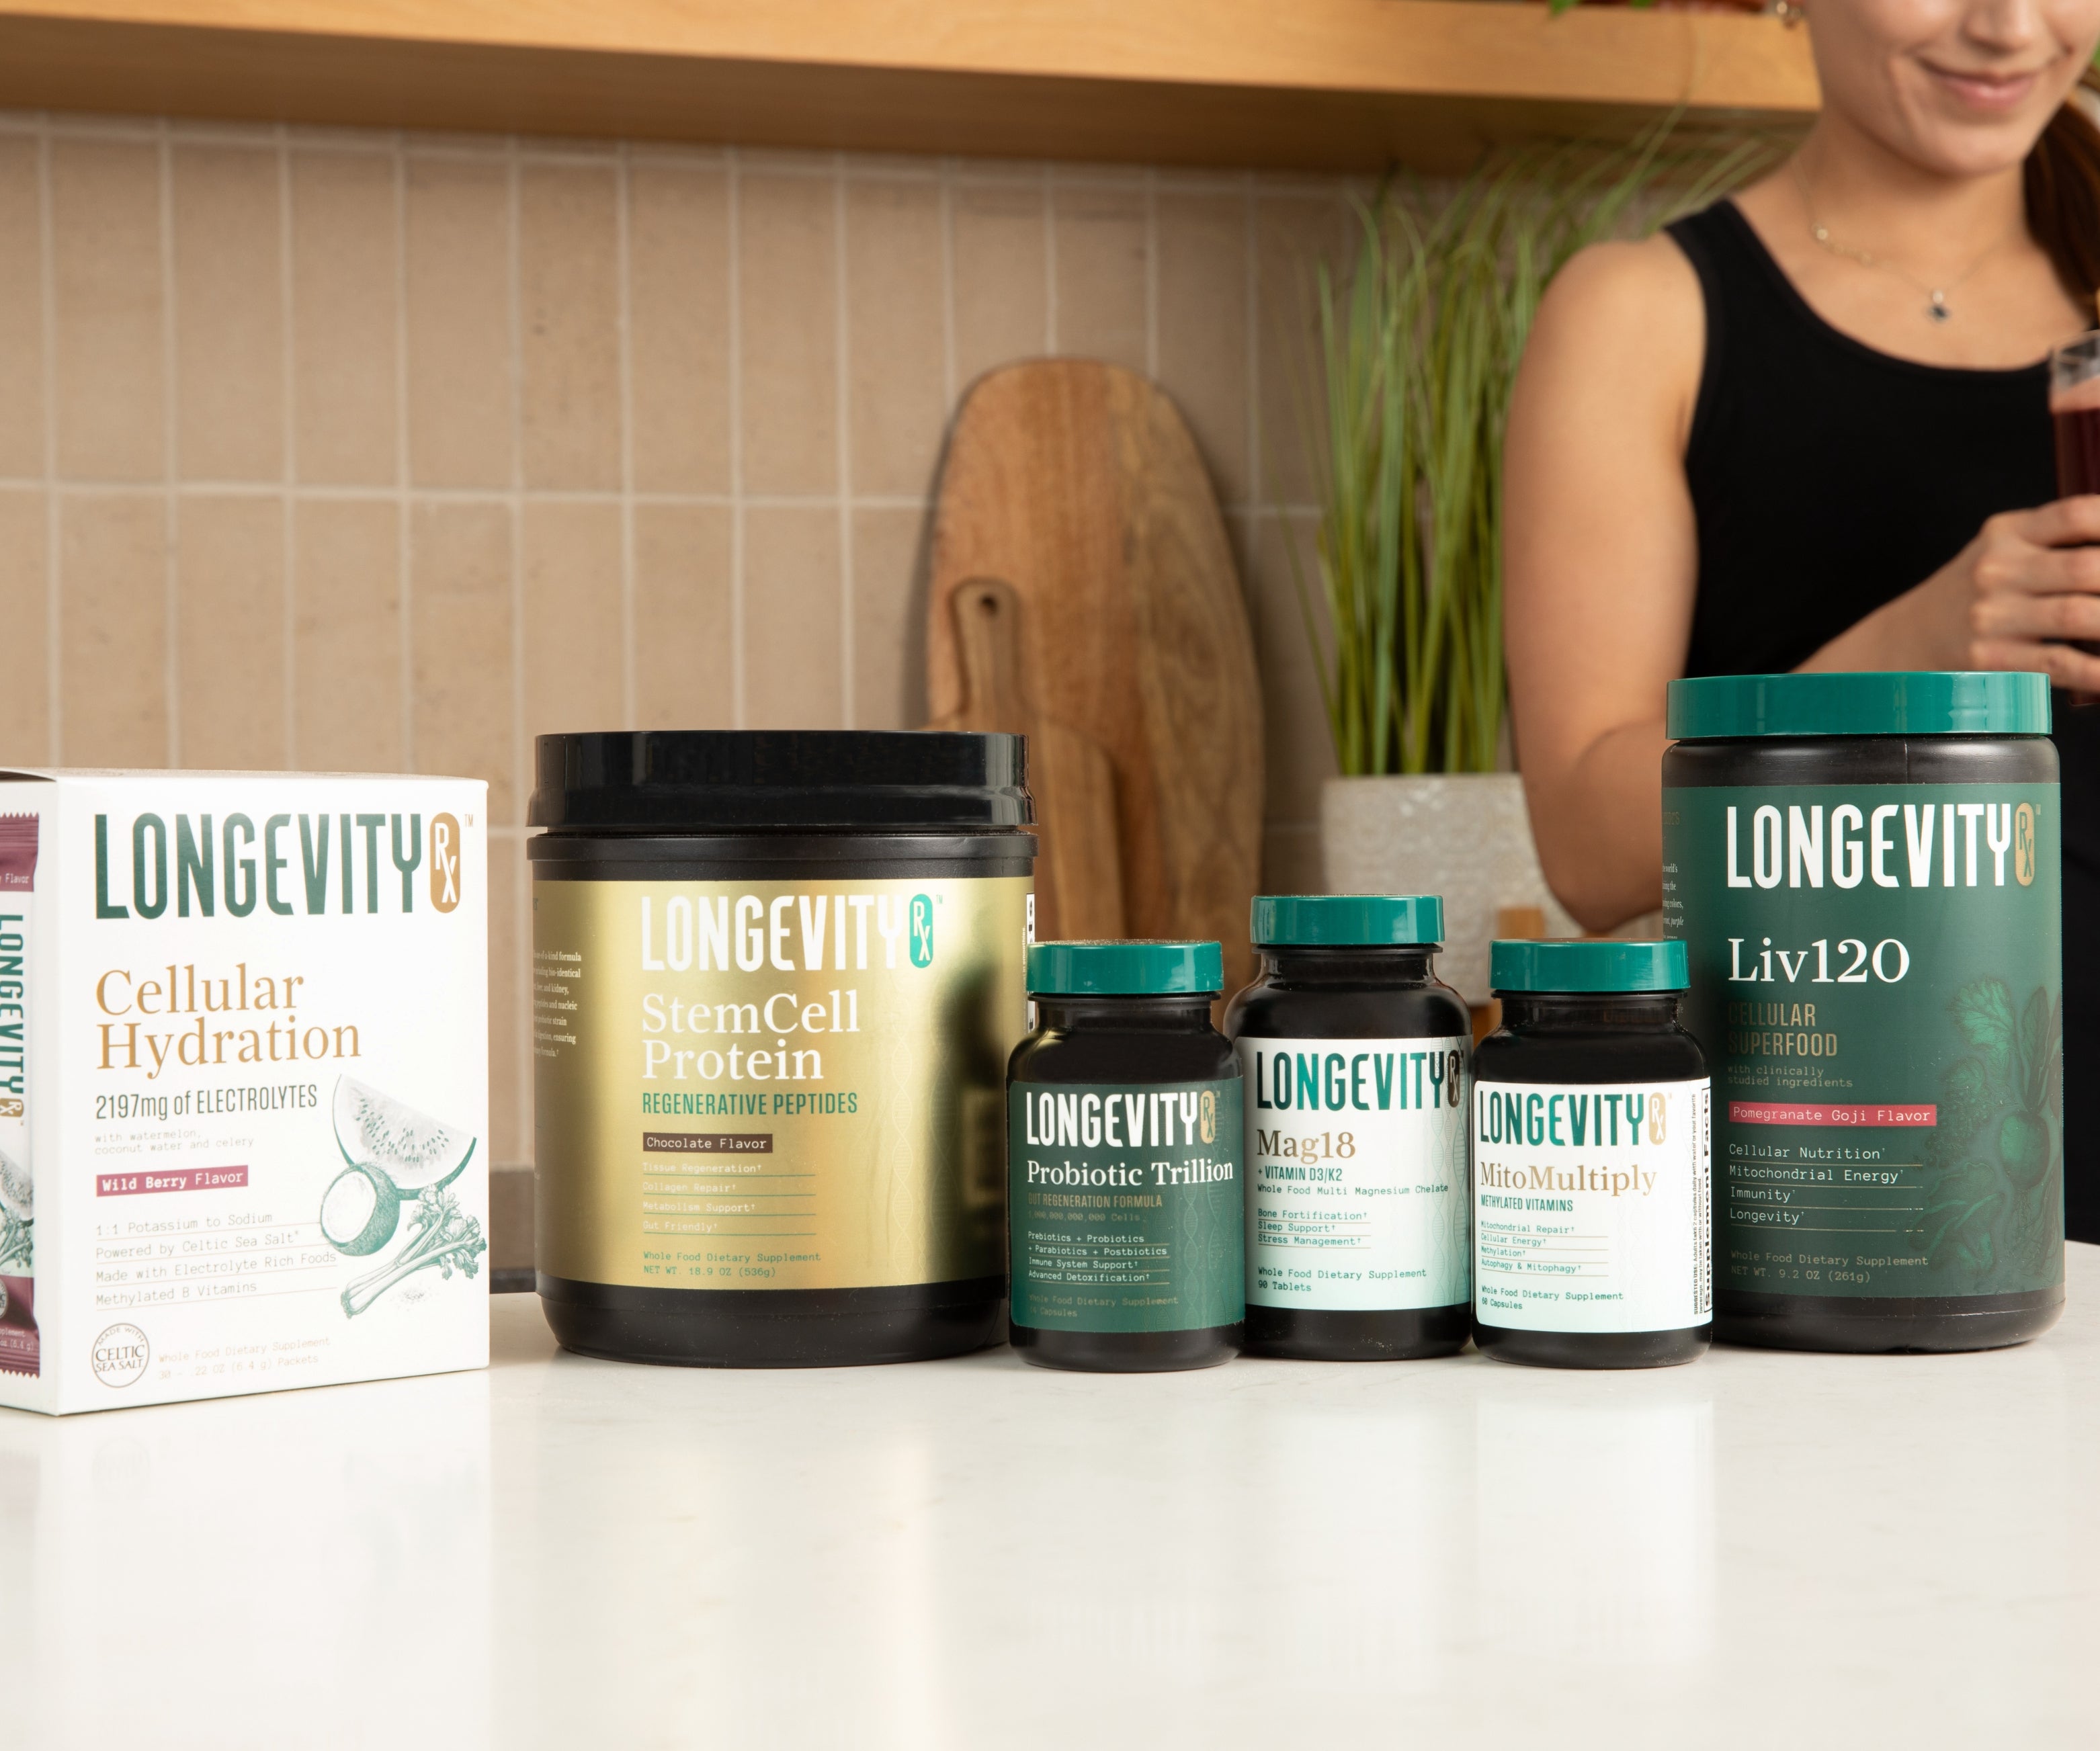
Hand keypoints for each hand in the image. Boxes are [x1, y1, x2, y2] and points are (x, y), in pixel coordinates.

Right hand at [1955, 496, 2099, 687]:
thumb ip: (2056, 543)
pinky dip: (2099, 670)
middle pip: (2087, 567)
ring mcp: (1993, 616)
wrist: (1908, 640)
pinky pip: (2059, 662)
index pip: (2075, 515)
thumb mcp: (2002, 550)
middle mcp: (1997, 570)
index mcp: (2007, 533)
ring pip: (2079, 614)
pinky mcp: (1991, 659)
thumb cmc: (1973, 594)